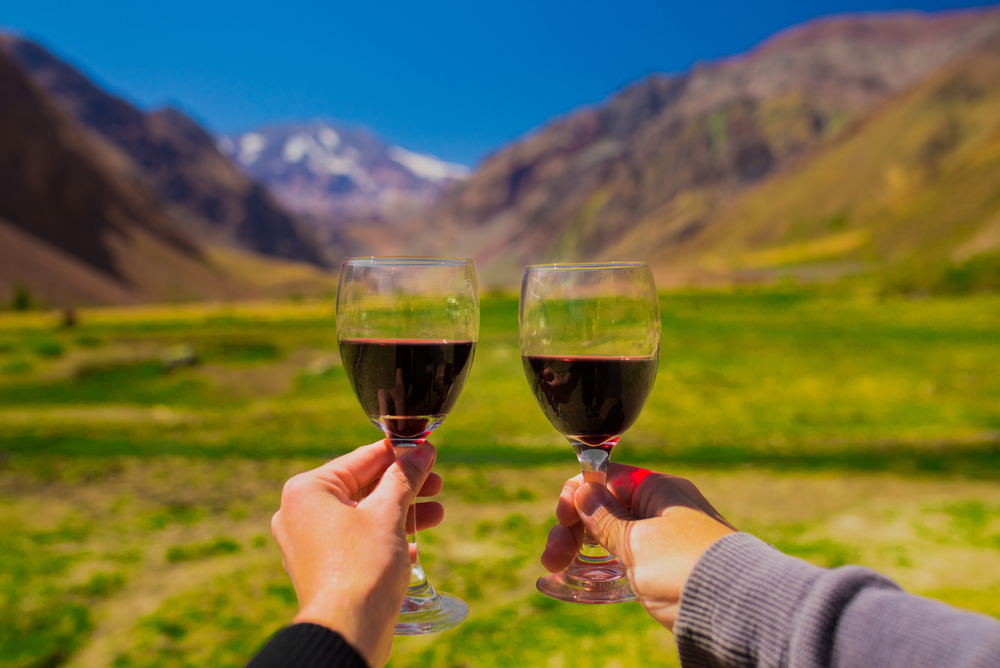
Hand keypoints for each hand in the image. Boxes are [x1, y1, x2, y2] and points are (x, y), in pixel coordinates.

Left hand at [270, 440, 442, 666]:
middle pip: (362, 487)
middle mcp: (301, 514)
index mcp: (308, 491)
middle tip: (437, 482)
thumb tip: (422, 450)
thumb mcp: (388, 514)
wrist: (347, 632)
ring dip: (401, 512)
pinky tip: (414, 545)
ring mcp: (309, 544)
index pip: (361, 459)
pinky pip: (357, 542)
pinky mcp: (323, 569)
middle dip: (404, 487)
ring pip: (362, 515)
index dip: (399, 454)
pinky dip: (385, 538)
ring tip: (436, 513)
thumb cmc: (362, 568)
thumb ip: (405, 478)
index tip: (427, 449)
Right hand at [542, 464, 734, 630]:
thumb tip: (584, 491)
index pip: (607, 478)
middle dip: (573, 529)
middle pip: (605, 507)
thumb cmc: (684, 568)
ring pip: (613, 534)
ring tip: (559, 570)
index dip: (578, 494)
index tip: (561, 519)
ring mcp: (667, 538)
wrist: (735, 610)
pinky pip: (628, 557)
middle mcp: (663, 508)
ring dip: (584, 548)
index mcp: (658, 490)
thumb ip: (605, 518)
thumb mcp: (636, 542)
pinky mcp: (670, 566)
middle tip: (551, 559)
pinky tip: (586, 577)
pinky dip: (606, 564)